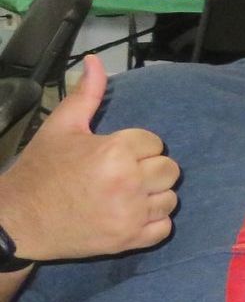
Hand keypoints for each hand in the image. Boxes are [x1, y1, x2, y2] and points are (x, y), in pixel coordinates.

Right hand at [0, 55, 178, 261]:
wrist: (18, 222)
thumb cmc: (41, 171)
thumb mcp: (61, 128)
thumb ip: (87, 94)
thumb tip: (95, 60)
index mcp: (115, 152)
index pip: (154, 142)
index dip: (135, 147)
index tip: (113, 154)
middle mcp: (128, 183)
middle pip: (170, 169)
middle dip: (149, 169)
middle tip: (123, 174)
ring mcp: (130, 215)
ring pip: (170, 198)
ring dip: (153, 196)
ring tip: (126, 194)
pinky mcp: (128, 241)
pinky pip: (164, 228)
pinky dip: (153, 223)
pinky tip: (131, 215)